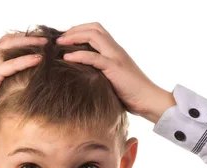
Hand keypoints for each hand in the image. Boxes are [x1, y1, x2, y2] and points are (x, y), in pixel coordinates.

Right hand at [0, 33, 47, 136]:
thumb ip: (4, 79)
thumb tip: (23, 81)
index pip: (7, 42)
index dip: (23, 39)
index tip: (40, 40)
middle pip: (11, 39)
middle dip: (30, 37)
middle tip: (48, 38)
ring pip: (12, 46)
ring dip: (31, 43)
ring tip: (48, 44)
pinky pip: (12, 63)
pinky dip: (27, 60)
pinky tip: (40, 59)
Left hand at [56, 22, 174, 121]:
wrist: (148, 99)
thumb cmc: (131, 93)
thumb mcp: (113, 78)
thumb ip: (101, 71)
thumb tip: (83, 74)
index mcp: (115, 50)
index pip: (97, 30)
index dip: (80, 30)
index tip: (65, 38)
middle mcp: (115, 50)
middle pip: (94, 28)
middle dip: (74, 30)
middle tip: (59, 39)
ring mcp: (115, 57)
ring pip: (94, 36)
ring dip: (74, 37)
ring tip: (59, 44)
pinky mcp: (114, 68)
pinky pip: (94, 57)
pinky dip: (78, 55)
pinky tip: (67, 58)